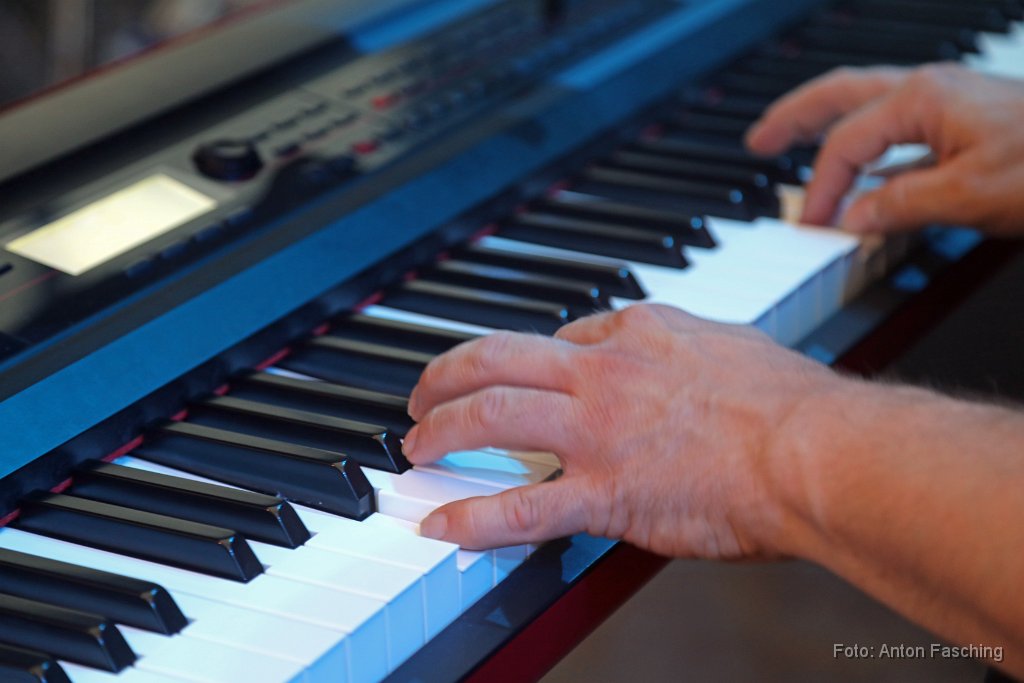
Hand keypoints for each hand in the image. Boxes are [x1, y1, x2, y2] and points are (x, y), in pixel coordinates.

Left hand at [403, 304, 842, 558]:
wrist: (816, 451)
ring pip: (490, 417)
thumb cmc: (791, 403)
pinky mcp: (605, 493)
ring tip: (415, 448)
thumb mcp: (731, 345)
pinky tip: (440, 525)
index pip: (556, 338)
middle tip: (422, 397)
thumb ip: (689, 344)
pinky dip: (471, 518)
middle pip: (496, 360)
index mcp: (636, 335)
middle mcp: (603, 375)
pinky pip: (520, 507)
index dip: (524, 360)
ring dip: (440, 432)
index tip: (512, 377)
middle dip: (446, 376)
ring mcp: (597, 432)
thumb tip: (678, 351)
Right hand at [745, 64, 1023, 234]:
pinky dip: (866, 142)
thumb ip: (900, 205)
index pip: (847, 145)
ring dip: (826, 121)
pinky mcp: (965, 124)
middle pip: (841, 96)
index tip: (811, 226)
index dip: (821, 188)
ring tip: (793, 140)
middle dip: (794, 117)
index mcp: (923, 98)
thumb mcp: (970, 194)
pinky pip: (898, 127)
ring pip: (868, 104)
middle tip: (759, 139)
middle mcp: (931, 91)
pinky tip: (863, 165)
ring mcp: (949, 103)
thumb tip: (853, 218)